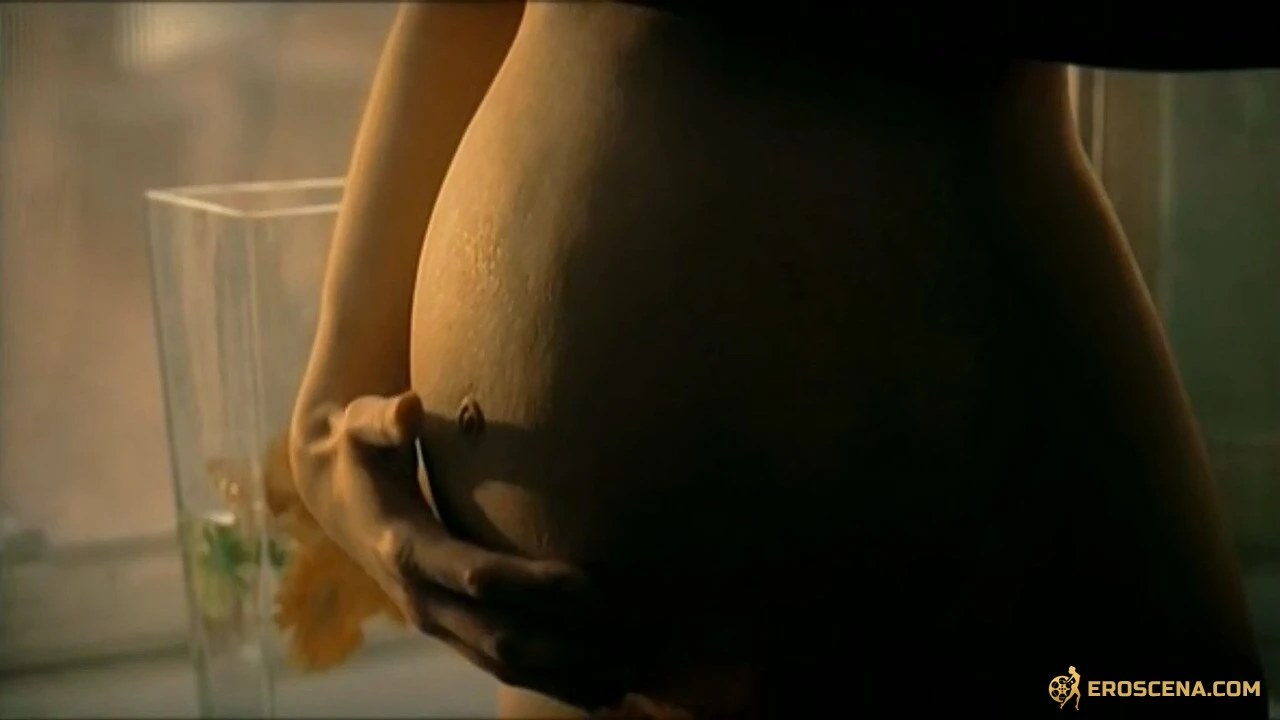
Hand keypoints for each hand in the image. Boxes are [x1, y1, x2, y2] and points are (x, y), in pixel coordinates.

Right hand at [289, 391, 624, 709]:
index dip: (531, 583)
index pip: (476, 575)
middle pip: (500, 636)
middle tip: (629, 645)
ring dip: (567, 676)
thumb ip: (383, 420)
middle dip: (565, 647)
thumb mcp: (363, 429)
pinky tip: (601, 692)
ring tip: (630, 680)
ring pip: (506, 663)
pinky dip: (552, 683)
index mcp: (407, 548)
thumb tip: (407, 406)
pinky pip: (503, 667)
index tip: (587, 584)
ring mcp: (436, 621)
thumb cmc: (363, 453)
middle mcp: (421, 598)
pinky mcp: (450, 631)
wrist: (338, 500)